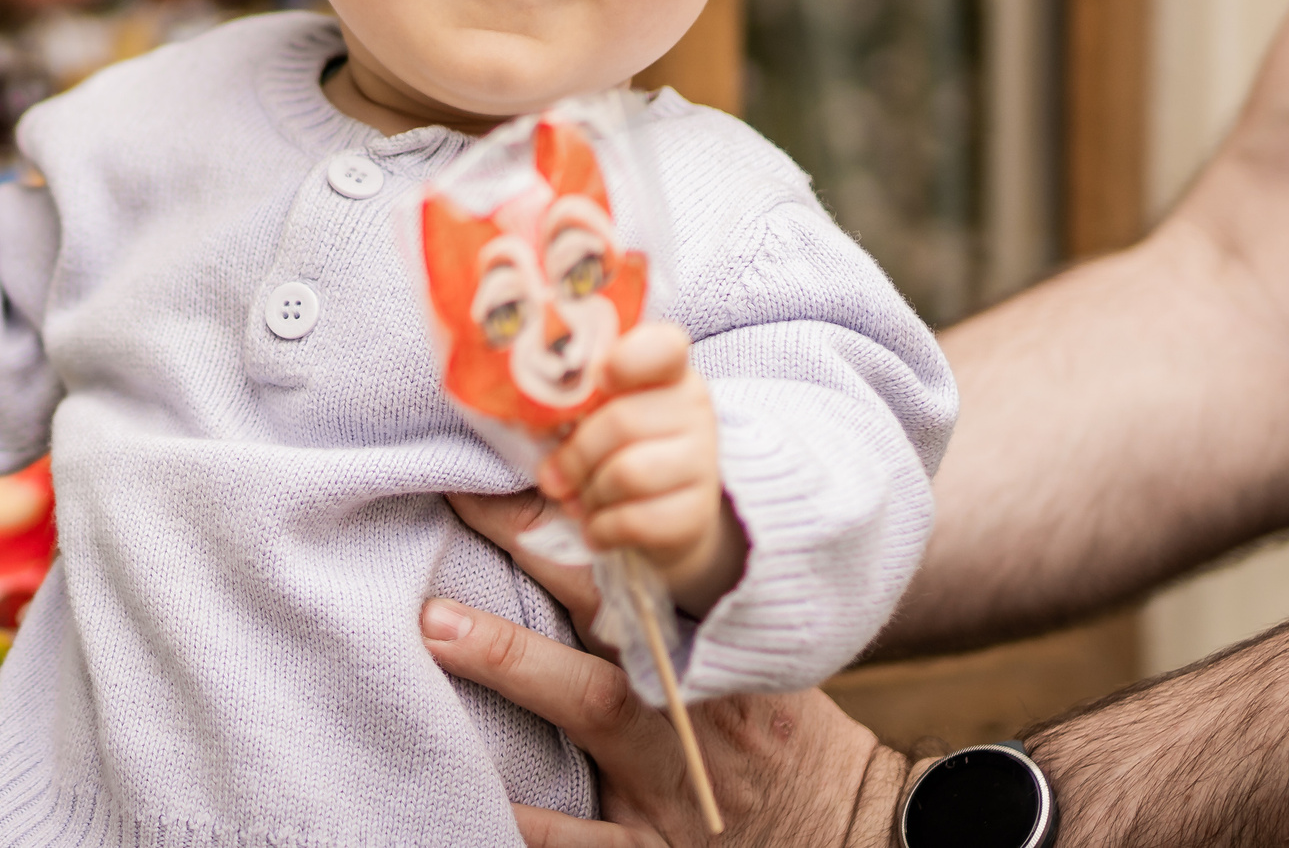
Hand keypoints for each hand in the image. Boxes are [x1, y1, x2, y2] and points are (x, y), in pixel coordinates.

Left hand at [429, 491, 913, 846]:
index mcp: (702, 647)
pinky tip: (482, 796)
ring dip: (512, 663)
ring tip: (436, 628)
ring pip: (587, 708)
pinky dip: (537, 824)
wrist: (852, 828)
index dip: (571, 522)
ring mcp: (666, 774)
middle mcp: (680, 700)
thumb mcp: (745, 661)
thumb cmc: (780, 734)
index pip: (633, 569)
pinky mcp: (653, 846)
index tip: (507, 476)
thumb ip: (673, 607)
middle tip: (459, 518)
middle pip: (601, 615)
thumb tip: (588, 529)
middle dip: (533, 563)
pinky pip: (588, 838)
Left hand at [537, 323, 745, 615]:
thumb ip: (559, 403)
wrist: (663, 516)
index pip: (664, 346)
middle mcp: (691, 406)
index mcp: (662, 370)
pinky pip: (638, 520)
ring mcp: (702, 458)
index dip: (630, 359)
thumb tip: (515, 414)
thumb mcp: (587, 417)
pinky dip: (603, 529)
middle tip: (553, 476)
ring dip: (588, 495)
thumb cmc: (609, 453)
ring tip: (581, 501)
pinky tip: (598, 528)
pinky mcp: (699, 511)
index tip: (601, 378)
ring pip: (628, 473)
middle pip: (621, 421)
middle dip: (574, 456)